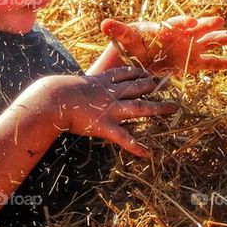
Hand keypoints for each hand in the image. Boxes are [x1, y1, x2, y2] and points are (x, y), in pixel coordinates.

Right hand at [46, 67, 175, 157]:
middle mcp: (111, 93)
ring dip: (158, 108)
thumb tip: (79, 87)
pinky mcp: (105, 126)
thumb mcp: (74, 84)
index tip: (149, 73)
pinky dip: (136, 146)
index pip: (126, 74)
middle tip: (169, 84)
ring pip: (140, 107)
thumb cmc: (58, 92)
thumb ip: (83, 86)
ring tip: (173, 108)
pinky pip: (124, 137)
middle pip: (138, 87)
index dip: (139, 73)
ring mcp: (111, 109)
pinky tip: (148, 153)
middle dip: (154, 85)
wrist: (53, 99)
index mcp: (103, 81)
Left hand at [100, 15, 226, 74]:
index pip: (175, 23)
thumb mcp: (126, 40)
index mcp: (166, 28)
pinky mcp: (195, 63)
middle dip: (208, 25)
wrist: (137, 61)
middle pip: (199, 28)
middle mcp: (183, 35)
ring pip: (212, 42)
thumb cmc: (133, 46)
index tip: (192, 22)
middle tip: (219, 21)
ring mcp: (192, 48)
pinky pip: (213, 63)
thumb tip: (105, 24)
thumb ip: (119, 31)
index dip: (184, 22)